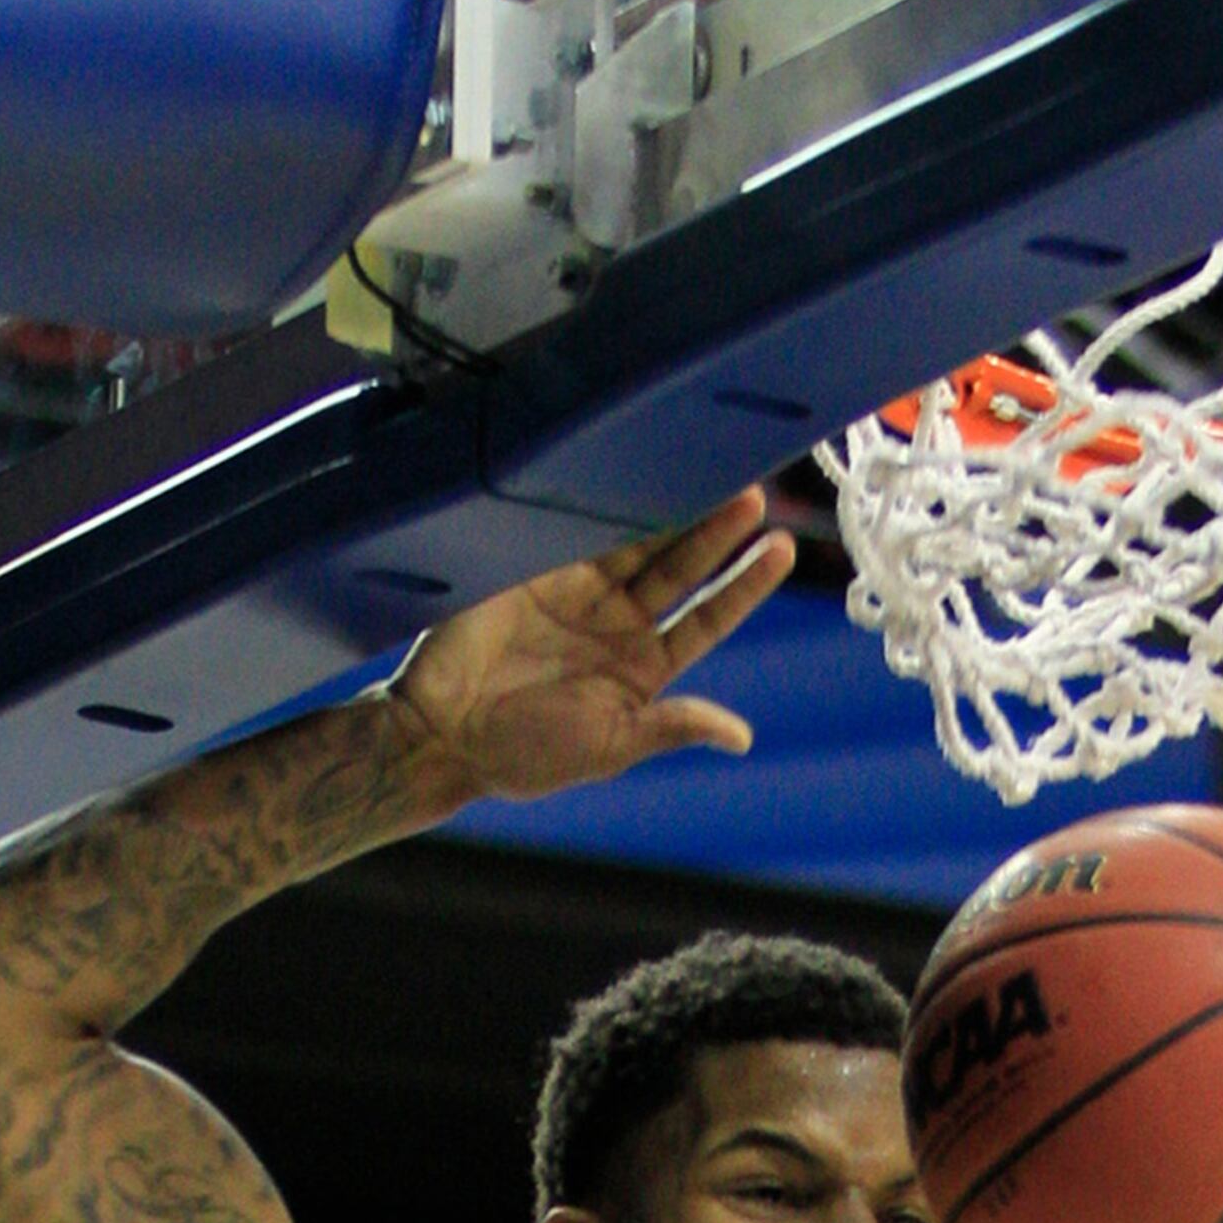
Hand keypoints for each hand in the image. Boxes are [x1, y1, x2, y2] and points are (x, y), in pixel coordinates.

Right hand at [388, 503, 793, 810]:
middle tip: (756, 490)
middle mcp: (616, 622)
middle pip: (680, 566)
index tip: (781, 548)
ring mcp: (576, 590)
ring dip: (675, 507)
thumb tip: (741, 737)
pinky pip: (578, 526)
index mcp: (641, 667)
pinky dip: (608, 501)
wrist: (440, 733)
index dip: (744, 585)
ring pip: (637, 538)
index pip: (706, 618)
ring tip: (714, 469)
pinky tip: (640, 466)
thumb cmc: (524, 756)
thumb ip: (673, 727)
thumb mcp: (609, 746)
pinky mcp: (535, 566)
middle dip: (717, 531)